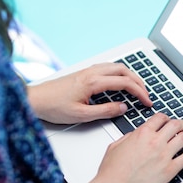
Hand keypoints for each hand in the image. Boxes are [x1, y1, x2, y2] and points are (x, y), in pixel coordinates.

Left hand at [27, 63, 151, 123]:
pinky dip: (120, 73)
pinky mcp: (84, 73)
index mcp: (94, 82)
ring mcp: (88, 70)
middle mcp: (92, 72)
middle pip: (124, 71)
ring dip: (130, 76)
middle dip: (139, 82)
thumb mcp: (81, 115)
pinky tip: (120, 82)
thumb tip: (123, 108)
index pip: (125, 83)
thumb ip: (105, 111)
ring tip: (137, 87)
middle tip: (146, 94)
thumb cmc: (53, 107)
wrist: (34, 99)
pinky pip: (108, 68)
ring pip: (116, 67)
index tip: (147, 102)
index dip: (140, 92)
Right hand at [92, 114, 182, 182]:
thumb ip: (129, 137)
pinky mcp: (169, 170)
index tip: (168, 120)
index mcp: (142, 133)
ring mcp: (164, 155)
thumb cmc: (112, 171)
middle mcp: (155, 142)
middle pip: (174, 125)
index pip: (160, 118)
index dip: (166, 118)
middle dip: (181, 123)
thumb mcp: (116, 145)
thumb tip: (136, 135)